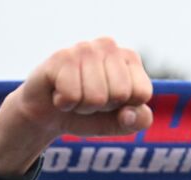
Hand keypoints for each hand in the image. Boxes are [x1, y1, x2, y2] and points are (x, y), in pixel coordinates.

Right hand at [0, 37, 152, 176]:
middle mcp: (109, 46)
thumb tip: (129, 114)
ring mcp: (84, 48)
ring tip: (74, 95)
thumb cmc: (88, 114)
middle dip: (102, 107)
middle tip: (88, 99)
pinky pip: (72, 96)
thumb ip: (137, 121)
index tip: (111, 102)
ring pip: (96, 97)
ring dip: (82, 106)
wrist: (48, 114)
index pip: (142, 93)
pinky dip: (64, 104)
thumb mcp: (119, 123)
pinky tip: (59, 92)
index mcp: (130, 58)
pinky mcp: (61, 56)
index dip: (124, 108)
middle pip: (120, 94)